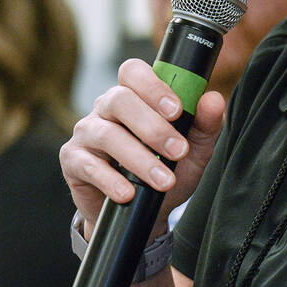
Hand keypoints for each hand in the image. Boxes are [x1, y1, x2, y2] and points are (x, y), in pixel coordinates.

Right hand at [60, 58, 225, 237]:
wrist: (143, 215)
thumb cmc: (165, 171)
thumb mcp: (193, 153)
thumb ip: (204, 126)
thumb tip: (214, 100)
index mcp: (133, 96)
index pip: (133, 72)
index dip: (153, 87)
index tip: (177, 111)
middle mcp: (105, 108)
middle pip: (119, 100)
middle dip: (152, 126)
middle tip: (178, 150)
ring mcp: (86, 132)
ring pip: (106, 134)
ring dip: (139, 158)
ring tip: (164, 180)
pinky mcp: (73, 160)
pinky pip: (88, 165)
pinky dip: (110, 180)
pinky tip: (129, 193)